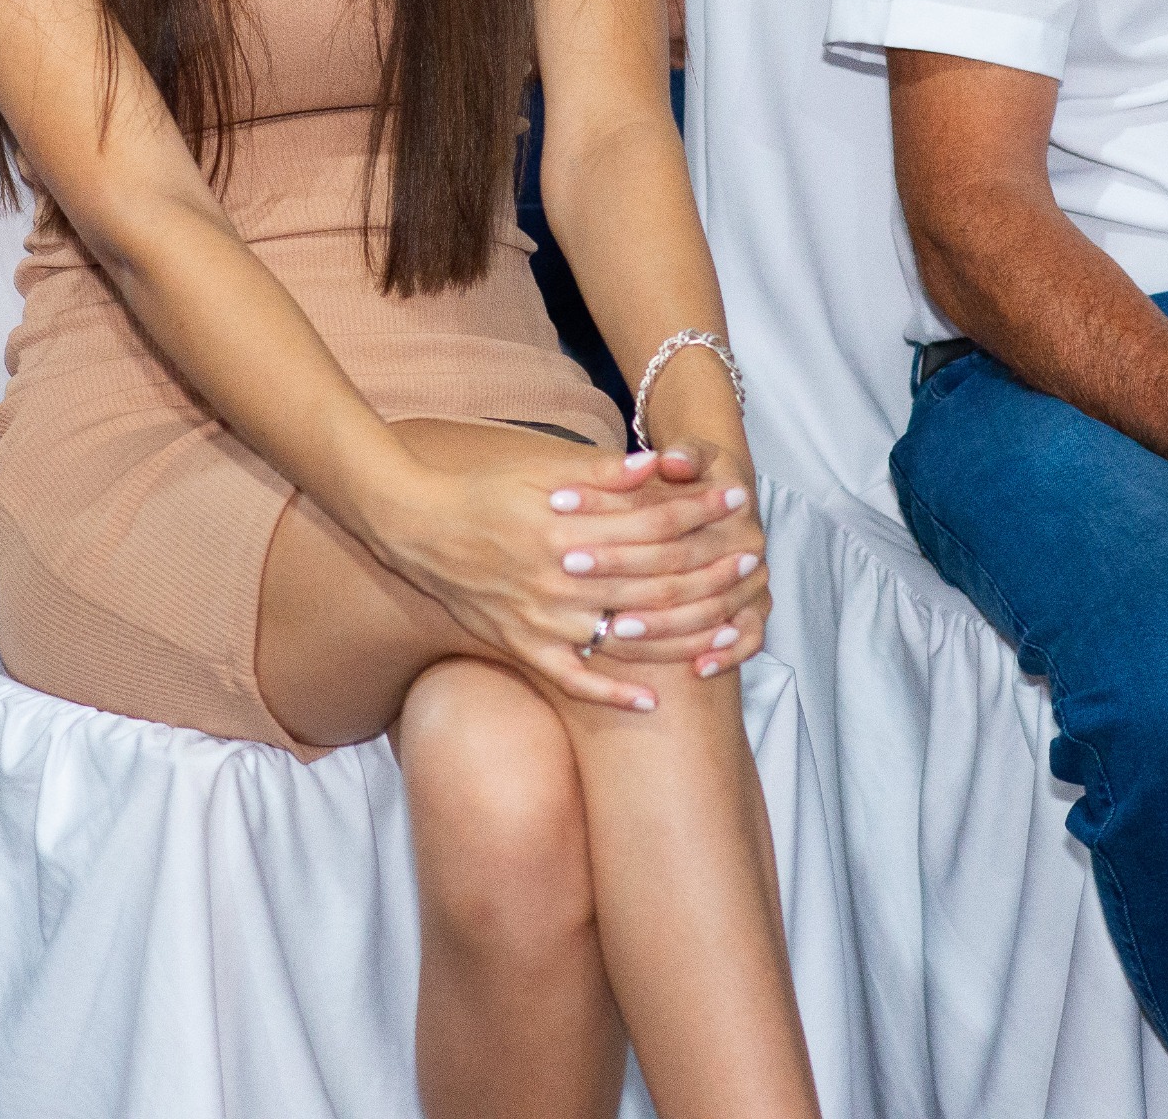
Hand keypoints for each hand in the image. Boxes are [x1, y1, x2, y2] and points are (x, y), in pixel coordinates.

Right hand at [377, 444, 762, 711]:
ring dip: (683, 633)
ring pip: (627, 635)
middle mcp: (558, 579)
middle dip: (708, 570)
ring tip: (728, 625)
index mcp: (567, 528)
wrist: (417, 530)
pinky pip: (575, 682)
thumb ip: (603, 472)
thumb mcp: (542, 470)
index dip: (698, 510)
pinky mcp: (522, 649)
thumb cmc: (485, 492)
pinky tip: (651, 702)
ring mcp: (541, 620)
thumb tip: (659, 464)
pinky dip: (613, 694)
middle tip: (750, 560)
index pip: (651, 523)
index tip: (735, 500)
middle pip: (653, 581)